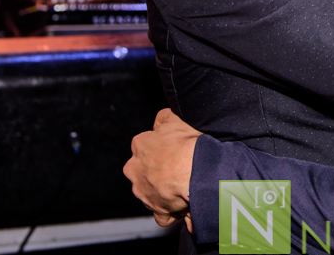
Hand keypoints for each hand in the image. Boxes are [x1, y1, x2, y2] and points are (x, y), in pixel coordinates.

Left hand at [123, 110, 201, 230]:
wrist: (198, 169)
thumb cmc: (188, 143)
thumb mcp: (175, 118)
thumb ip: (162, 118)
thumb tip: (158, 123)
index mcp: (139, 145)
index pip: (144, 146)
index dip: (160, 149)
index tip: (173, 151)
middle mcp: (135, 169)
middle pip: (144, 171)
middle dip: (157, 172)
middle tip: (179, 169)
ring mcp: (144, 191)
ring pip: (152, 192)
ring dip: (165, 191)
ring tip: (186, 186)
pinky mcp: (157, 209)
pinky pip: (162, 214)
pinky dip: (172, 212)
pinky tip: (184, 205)